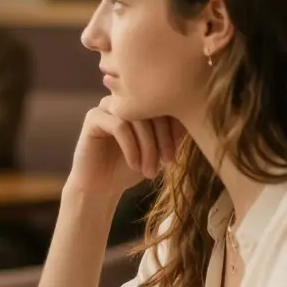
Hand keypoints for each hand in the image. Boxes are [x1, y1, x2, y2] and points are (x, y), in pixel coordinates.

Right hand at [66, 96, 182, 198]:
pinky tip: (134, 165)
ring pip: (137, 118)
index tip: (175, 154)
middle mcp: (125, 99)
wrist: (101, 187)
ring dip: (148, 147)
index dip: (175, 128)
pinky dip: (131, 148)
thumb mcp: (159, 149)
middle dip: (163, 139)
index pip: (166, 103)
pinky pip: (119, 126)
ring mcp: (107, 106)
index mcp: (142, 102)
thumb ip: (172, 133)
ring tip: (150, 170)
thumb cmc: (133, 167)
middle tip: (166, 163)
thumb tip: (193, 119)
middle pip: (152, 108)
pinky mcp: (93, 117)